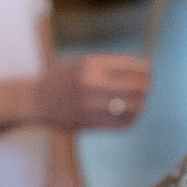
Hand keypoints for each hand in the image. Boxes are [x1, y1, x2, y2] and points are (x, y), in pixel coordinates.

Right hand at [34, 54, 152, 131]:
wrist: (36, 100)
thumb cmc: (62, 79)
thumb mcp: (82, 63)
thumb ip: (108, 66)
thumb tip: (141, 69)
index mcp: (90, 65)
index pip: (130, 66)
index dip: (145, 69)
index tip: (150, 71)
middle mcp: (90, 83)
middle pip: (134, 87)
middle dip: (146, 86)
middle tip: (148, 86)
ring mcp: (90, 104)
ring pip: (131, 106)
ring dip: (141, 103)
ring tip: (141, 101)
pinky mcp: (89, 121)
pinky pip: (120, 123)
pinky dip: (131, 119)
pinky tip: (131, 114)